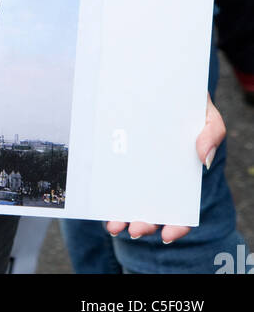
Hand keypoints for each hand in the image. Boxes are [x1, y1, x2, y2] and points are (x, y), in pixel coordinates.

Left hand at [106, 94, 224, 242]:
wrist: (160, 77)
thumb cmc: (188, 101)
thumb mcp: (206, 113)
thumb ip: (212, 133)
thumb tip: (203, 159)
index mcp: (180, 174)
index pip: (181, 210)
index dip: (177, 226)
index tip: (168, 235)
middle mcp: (157, 175)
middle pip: (152, 208)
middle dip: (143, 223)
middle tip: (135, 228)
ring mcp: (135, 165)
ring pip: (128, 198)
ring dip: (121, 215)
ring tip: (113, 224)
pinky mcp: (116, 150)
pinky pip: (110, 173)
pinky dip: (105, 188)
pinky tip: (99, 196)